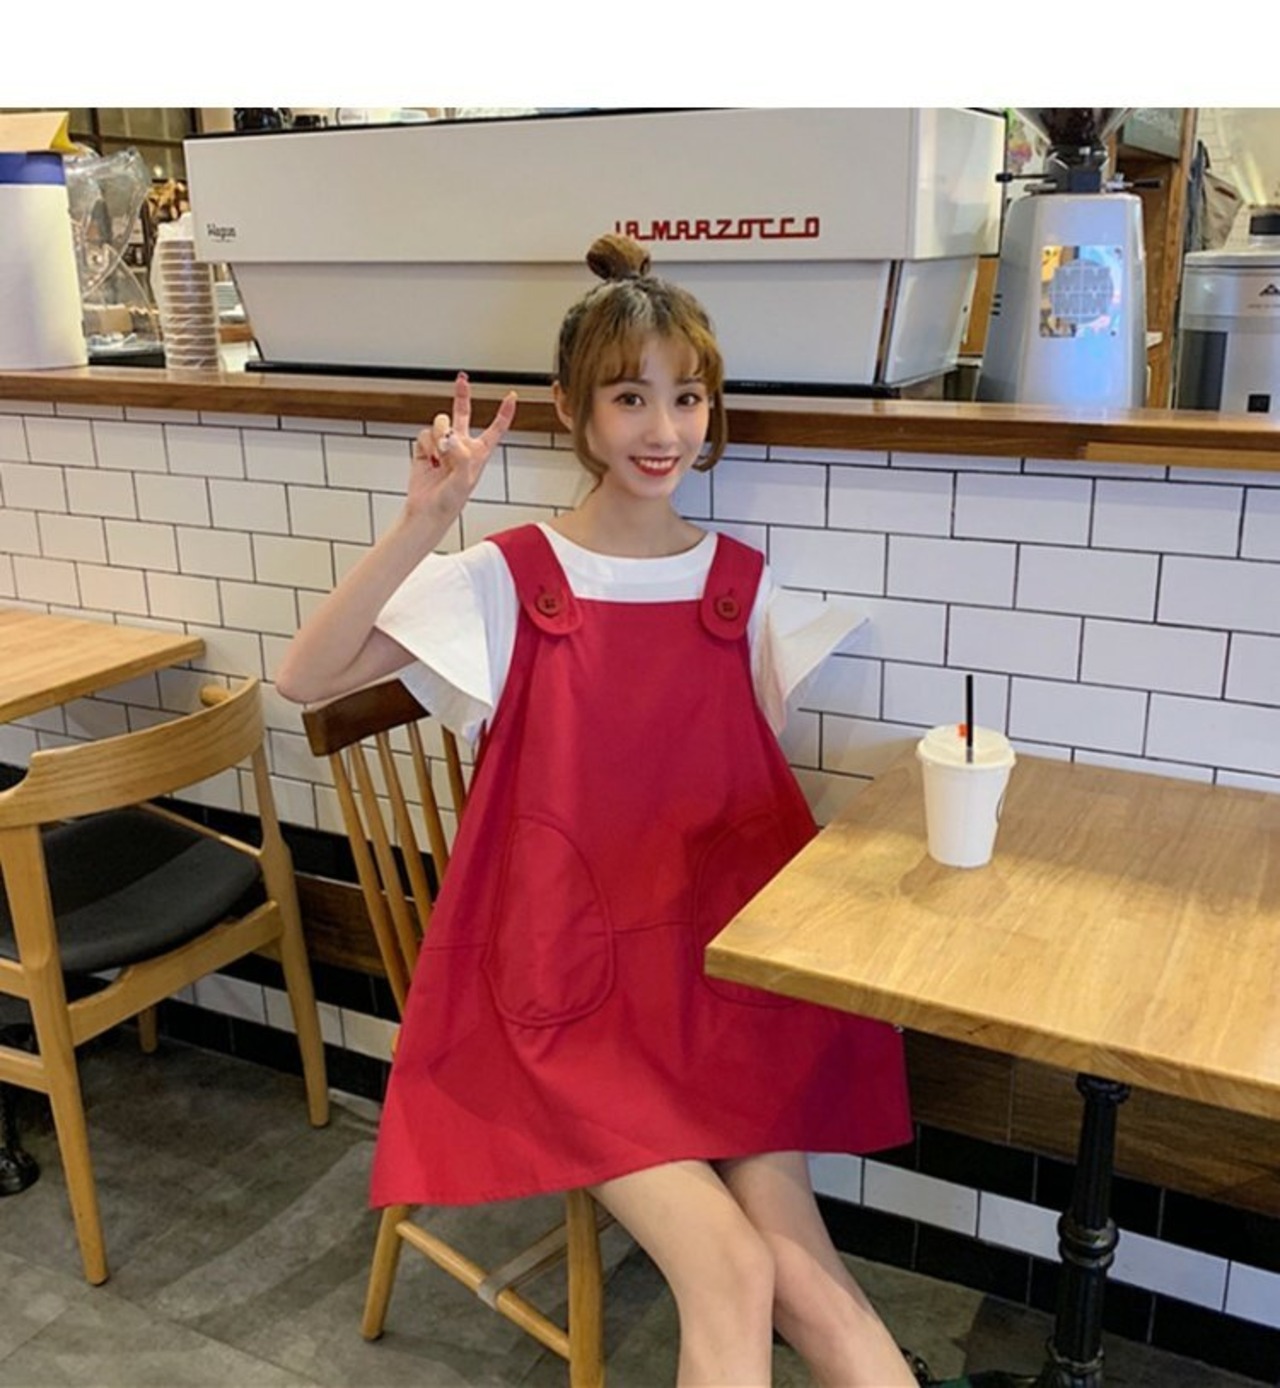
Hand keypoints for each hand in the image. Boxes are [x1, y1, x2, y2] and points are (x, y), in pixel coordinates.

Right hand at [407, 373, 517, 521]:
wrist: (427, 510)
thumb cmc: (450, 501)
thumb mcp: (465, 480)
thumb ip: (462, 456)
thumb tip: (450, 437)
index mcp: (479, 453)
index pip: (496, 428)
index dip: (504, 412)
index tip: (511, 395)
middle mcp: (462, 446)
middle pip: (463, 413)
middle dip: (462, 395)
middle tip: (462, 379)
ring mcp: (443, 446)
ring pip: (441, 423)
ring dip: (439, 436)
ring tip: (440, 457)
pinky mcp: (426, 448)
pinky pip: (424, 434)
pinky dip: (426, 446)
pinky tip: (430, 460)